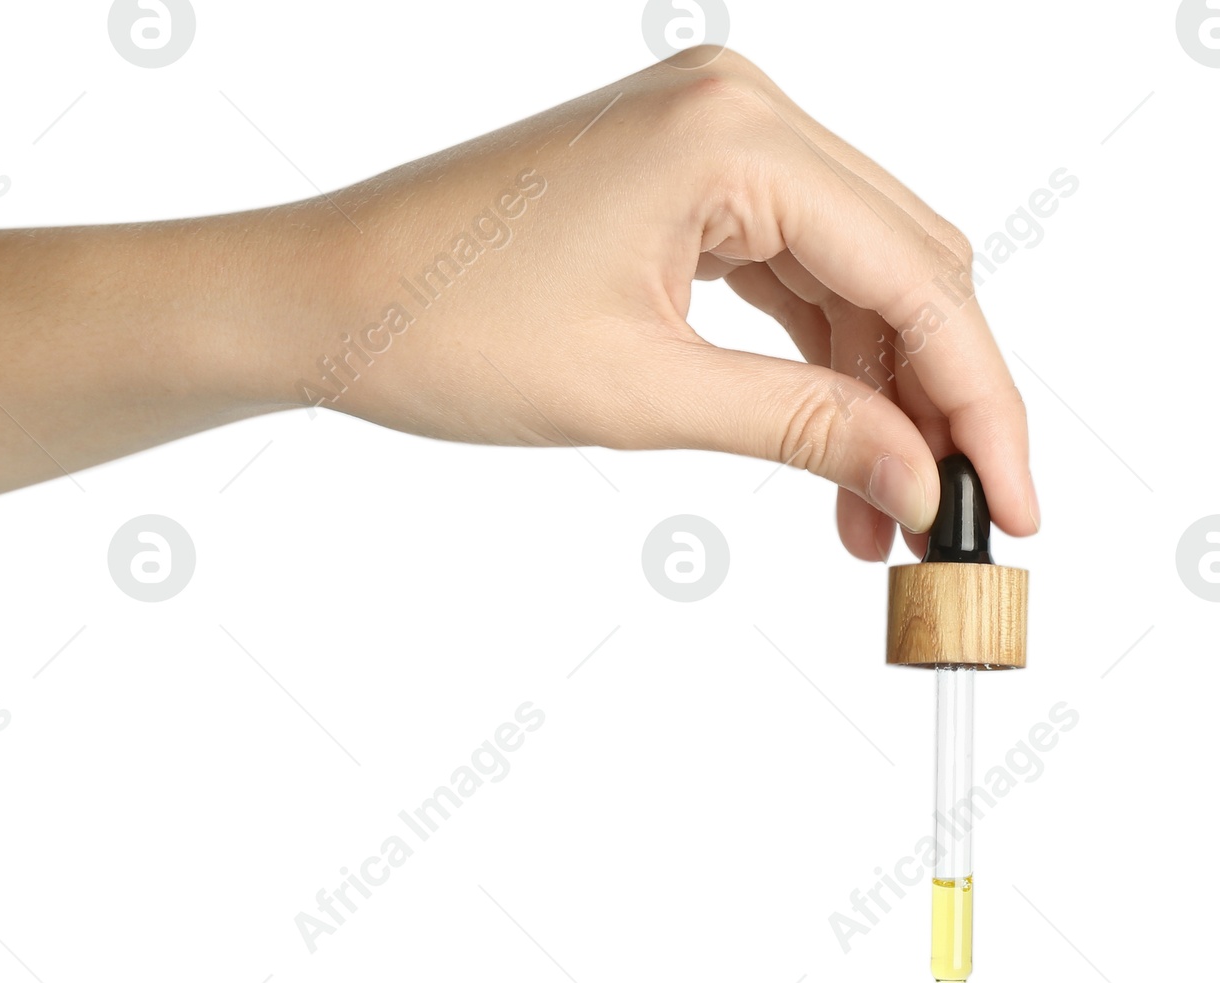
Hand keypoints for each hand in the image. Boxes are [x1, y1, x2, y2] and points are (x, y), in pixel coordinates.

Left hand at [301, 47, 1038, 560]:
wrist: (324, 301)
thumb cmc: (442, 326)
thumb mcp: (640, 394)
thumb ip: (800, 428)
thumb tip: (915, 476)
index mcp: (735, 133)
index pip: (915, 276)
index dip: (977, 402)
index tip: (1008, 503)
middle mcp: (738, 111)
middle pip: (902, 267)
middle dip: (935, 402)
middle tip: (953, 521)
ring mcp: (708, 143)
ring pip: (848, 280)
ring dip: (873, 397)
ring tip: (877, 520)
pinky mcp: (678, 186)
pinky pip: (785, 277)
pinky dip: (812, 365)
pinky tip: (830, 452)